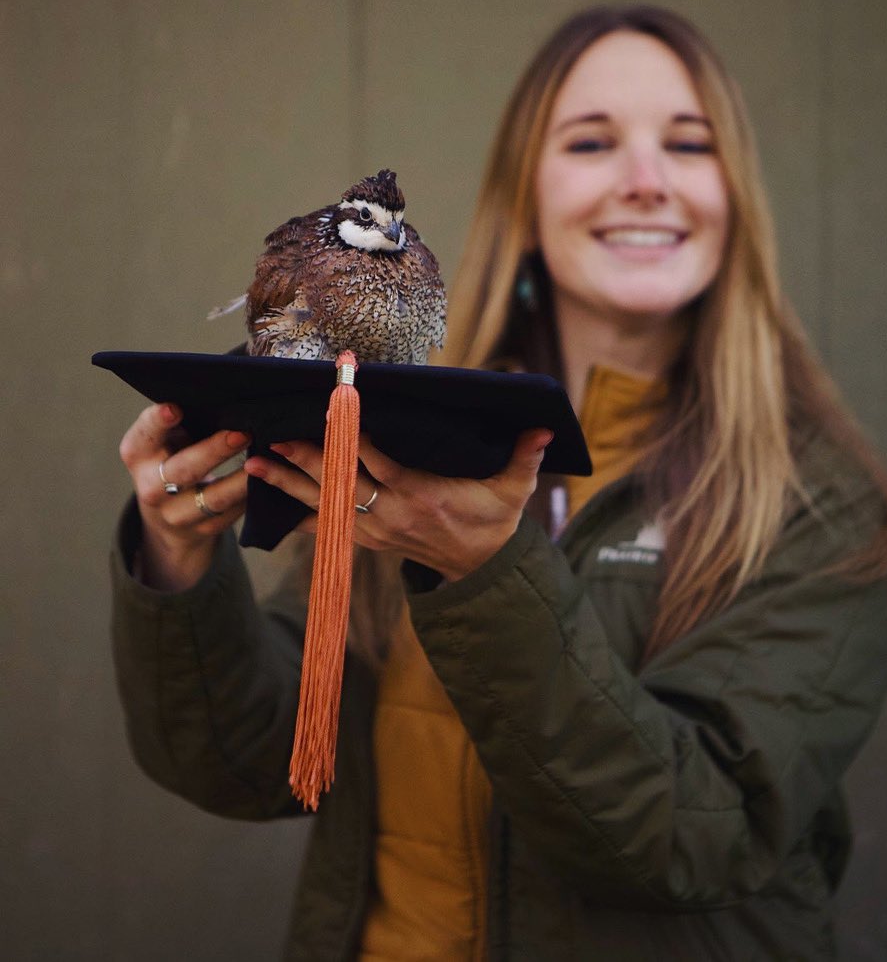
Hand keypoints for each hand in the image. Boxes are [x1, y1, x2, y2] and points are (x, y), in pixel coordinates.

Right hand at [118, 403, 249, 591]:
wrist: (169, 516)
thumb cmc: (176, 457)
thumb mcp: (169, 439)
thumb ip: (184, 420)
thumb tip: (224, 391)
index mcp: (138, 455)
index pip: (144, 436)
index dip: (158, 422)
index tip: (174, 408)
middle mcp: (151, 487)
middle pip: (183, 469)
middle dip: (214, 451)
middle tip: (242, 433)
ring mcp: (177, 514)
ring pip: (213, 498)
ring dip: (241, 479)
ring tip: (263, 460)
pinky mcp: (204, 530)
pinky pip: (232, 513)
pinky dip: (251, 495)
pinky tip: (269, 479)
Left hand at [243, 428, 552, 580]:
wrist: (480, 569)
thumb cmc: (494, 520)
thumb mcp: (514, 490)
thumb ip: (525, 456)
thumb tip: (544, 427)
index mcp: (420, 494)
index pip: (379, 460)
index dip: (354, 433)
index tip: (334, 405)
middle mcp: (390, 513)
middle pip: (339, 481)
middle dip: (305, 457)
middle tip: (275, 434)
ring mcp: (374, 530)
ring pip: (323, 504)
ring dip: (288, 482)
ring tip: (254, 463)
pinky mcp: (367, 540)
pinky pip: (324, 526)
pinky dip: (296, 512)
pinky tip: (268, 497)